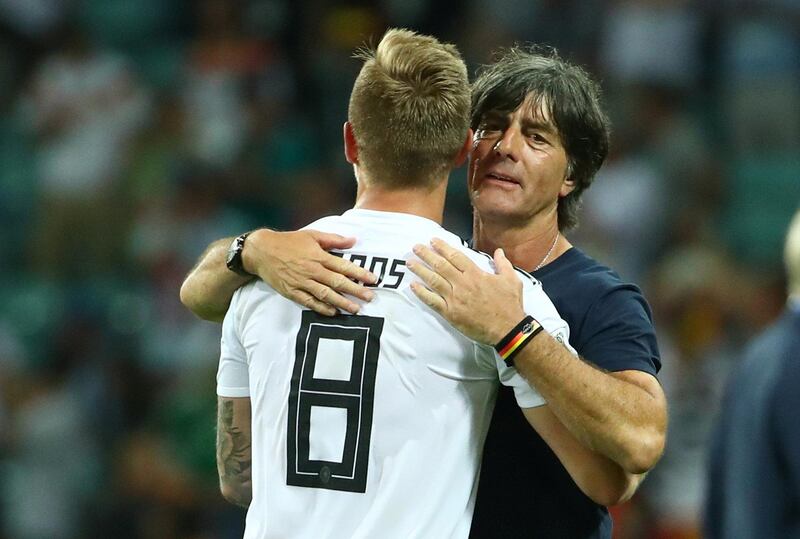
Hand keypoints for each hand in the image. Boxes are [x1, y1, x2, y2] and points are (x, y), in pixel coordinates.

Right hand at [243, 229, 377, 315]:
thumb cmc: (289, 242)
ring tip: (355, 309)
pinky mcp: (292, 292)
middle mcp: (312, 270)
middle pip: (337, 282)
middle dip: (355, 291)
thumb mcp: (312, 235)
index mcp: (318, 256)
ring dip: (341, 303)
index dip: (359, 273)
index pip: (343, 266)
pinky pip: (309, 302)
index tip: (373, 279)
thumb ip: (334, 239)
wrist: (262, 251)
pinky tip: (333, 312)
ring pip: (325, 295)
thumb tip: (354, 240)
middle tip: (370, 298)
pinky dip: (321, 308)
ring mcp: (302, 282)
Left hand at [407, 238, 525, 344]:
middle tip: (415, 247)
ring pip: (434, 281)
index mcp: (476, 274)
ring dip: (421, 270)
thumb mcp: (512, 280)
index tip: (432, 241)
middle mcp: (462, 284)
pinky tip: (413, 286)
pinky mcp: (450, 313)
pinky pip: (432, 301)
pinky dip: (422, 293)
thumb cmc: (510, 305)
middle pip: (441, 265)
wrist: (507, 329)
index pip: (455, 256)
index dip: (443, 247)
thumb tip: (499, 251)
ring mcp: (455, 299)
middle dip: (427, 255)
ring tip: (410, 262)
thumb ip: (503, 264)